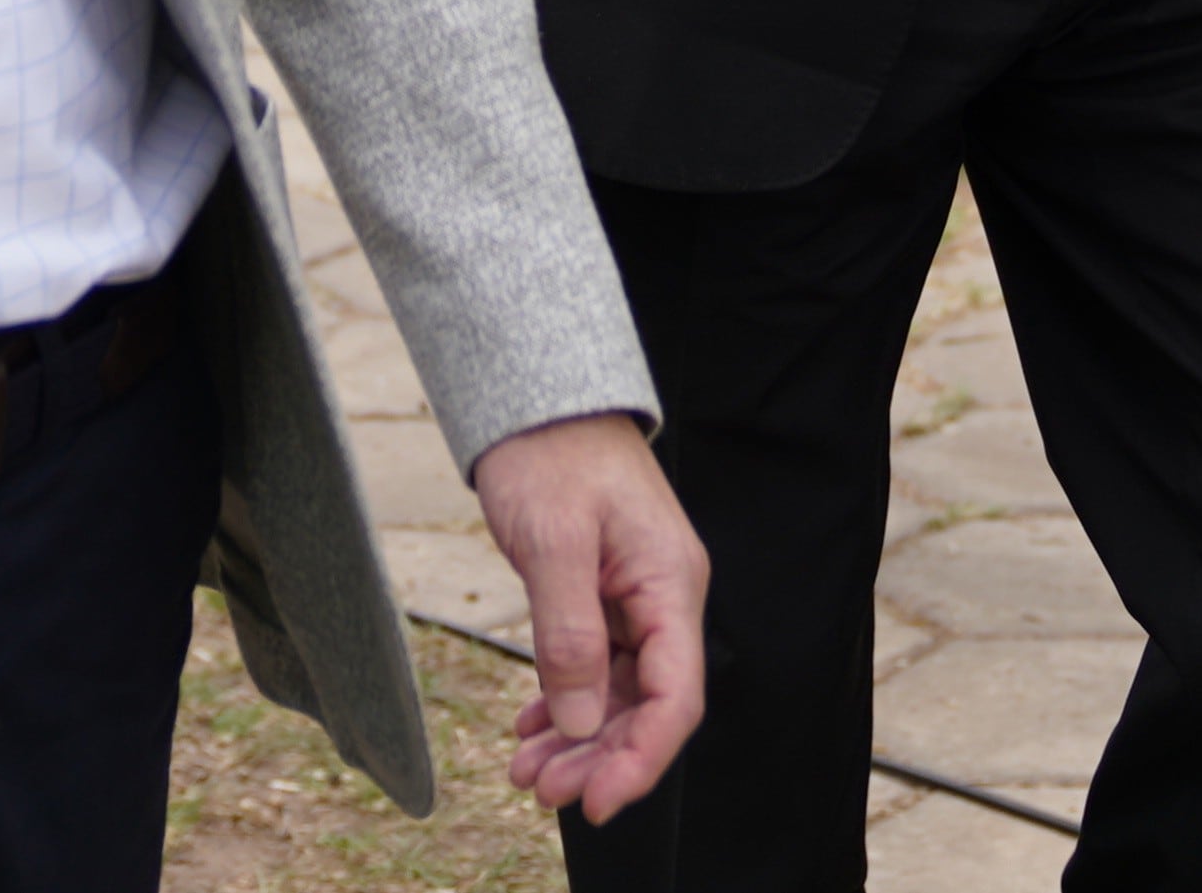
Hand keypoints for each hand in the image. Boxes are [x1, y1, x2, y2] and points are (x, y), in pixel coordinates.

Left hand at [469, 411, 706, 824]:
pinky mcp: (606, 596)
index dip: (641, 759)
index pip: (676, 696)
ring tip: (526, 770)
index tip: (595, 801)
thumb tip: (583, 721)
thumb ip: (571, 634)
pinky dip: (565, 704)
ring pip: (619, 694)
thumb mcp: (553, 542)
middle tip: (540, 790)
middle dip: (599, 758)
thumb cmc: (551, 454)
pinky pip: (596, 667)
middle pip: (648, 706)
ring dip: (578, 739)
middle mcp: (665, 598)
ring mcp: (637, 599)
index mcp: (670, 584)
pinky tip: (532, 729)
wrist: (540, 400)